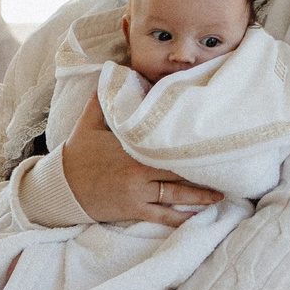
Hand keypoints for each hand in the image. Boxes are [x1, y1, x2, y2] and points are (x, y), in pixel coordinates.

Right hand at [60, 96, 221, 222]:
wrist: (61, 188)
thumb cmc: (77, 154)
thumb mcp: (87, 122)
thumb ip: (104, 99)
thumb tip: (114, 71)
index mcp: (132, 148)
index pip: (168, 144)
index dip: (191, 145)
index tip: (211, 141)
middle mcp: (138, 171)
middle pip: (179, 171)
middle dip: (204, 171)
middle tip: (228, 168)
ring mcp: (137, 193)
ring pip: (176, 195)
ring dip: (201, 197)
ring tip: (222, 194)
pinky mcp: (133, 210)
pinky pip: (161, 216)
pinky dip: (180, 218)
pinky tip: (197, 217)